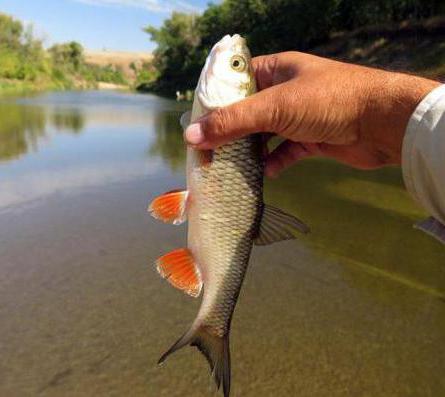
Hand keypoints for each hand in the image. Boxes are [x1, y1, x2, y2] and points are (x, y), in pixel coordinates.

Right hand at [184, 52, 438, 175]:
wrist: (382, 123)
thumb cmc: (328, 101)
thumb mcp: (275, 107)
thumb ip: (233, 121)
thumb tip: (192, 136)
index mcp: (275, 71)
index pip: (236, 83)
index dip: (215, 101)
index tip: (196, 123)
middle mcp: (284, 92)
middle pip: (247, 112)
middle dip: (229, 132)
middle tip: (208, 151)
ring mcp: (298, 117)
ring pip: (264, 135)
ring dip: (250, 151)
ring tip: (229, 167)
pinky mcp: (311, 139)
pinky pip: (285, 151)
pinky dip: (274, 162)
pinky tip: (264, 173)